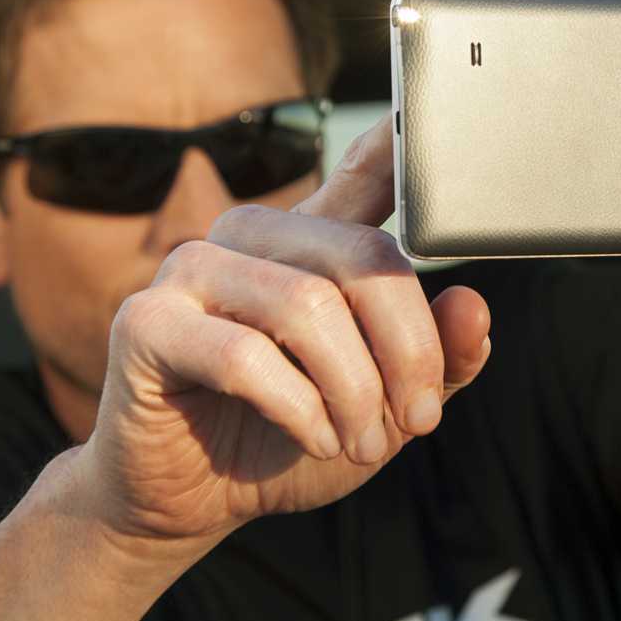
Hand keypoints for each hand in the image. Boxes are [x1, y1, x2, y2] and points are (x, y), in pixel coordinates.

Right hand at [77, 116, 492, 549]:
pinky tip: (316, 439)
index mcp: (311, 240)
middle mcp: (252, 236)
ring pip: (307, 308)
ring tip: (363, 444)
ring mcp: (192, 270)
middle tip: (420, 419)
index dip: (400, 143)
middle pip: (361, 258)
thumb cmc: (288, 441)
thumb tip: (473, 307)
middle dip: (407, 350)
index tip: (428, 117)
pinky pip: (244, 355)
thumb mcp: (385, 409)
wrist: (190, 503)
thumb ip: (436, 361)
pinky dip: (299, 409)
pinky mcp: (146, 323)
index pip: (365, 172)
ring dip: (354, 392)